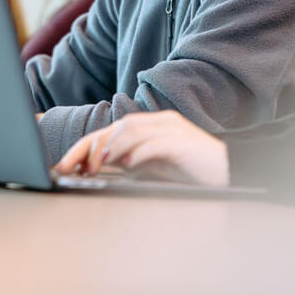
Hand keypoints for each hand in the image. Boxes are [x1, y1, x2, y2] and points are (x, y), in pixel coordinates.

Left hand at [53, 111, 228, 186]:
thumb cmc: (192, 169)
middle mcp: (160, 122)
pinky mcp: (184, 143)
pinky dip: (138, 153)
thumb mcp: (155, 166)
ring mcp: (173, 130)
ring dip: (111, 148)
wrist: (230, 172)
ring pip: (132, 130)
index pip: (109, 132)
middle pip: (117, 127)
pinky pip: (156, 144)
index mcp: (151, 126)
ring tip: (97, 165)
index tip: (64, 165)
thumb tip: (100, 165)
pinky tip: (127, 166)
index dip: (84, 147)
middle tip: (74, 167)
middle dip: (91, 148)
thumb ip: (131, 161)